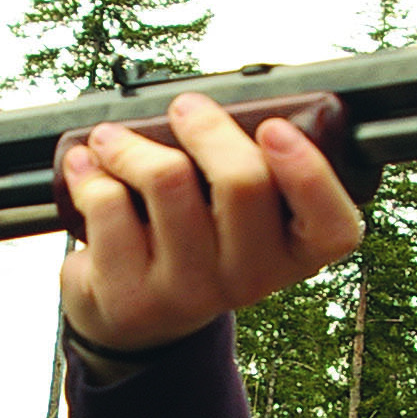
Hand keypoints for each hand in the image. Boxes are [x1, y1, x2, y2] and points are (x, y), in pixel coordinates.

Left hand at [59, 92, 364, 353]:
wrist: (128, 315)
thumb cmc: (192, 242)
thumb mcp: (237, 216)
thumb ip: (250, 169)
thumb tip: (214, 101)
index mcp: (293, 256)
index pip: (331, 224)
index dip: (307, 170)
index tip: (273, 126)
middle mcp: (248, 281)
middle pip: (243, 181)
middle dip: (206, 126)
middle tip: (184, 108)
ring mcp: (188, 292)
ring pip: (168, 180)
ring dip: (131, 144)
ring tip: (112, 138)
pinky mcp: (129, 294)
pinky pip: (110, 203)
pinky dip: (90, 172)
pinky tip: (85, 166)